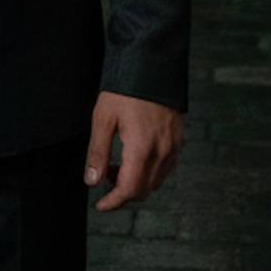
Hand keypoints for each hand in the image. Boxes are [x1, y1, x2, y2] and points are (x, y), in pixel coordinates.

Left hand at [84, 92, 182, 211]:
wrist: (151, 65)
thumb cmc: (125, 89)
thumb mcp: (103, 118)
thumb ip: (98, 153)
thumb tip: (92, 181)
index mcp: (141, 148)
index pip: (128, 190)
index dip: (113, 202)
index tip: (100, 205)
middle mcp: (162, 152)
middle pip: (143, 190)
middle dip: (122, 191)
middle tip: (106, 175)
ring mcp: (173, 147)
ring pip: (156, 181)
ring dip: (137, 182)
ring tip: (119, 164)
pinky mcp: (178, 140)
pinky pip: (166, 168)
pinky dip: (150, 171)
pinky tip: (137, 157)